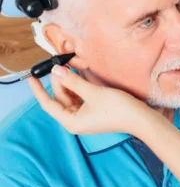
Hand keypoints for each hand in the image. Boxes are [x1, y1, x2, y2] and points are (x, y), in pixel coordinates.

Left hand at [28, 65, 152, 135]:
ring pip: (70, 97)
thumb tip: (57, 70)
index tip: (31, 77)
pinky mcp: (93, 112)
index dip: (39, 90)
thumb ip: (73, 81)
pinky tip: (78, 76)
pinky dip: (78, 87)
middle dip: (59, 82)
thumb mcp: (93, 92)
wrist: (140, 118)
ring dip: (69, 83)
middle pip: (60, 99)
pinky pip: (80, 98)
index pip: (48, 104)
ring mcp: (84, 116)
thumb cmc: (118, 109)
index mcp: (71, 121)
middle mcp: (75, 120)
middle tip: (58, 65)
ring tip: (68, 68)